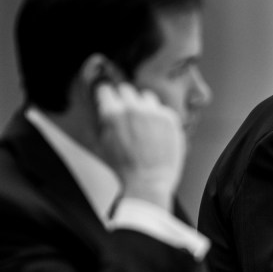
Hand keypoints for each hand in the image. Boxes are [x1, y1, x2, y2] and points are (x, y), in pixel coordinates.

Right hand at [95, 82, 185, 208]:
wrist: (148, 181)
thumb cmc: (123, 167)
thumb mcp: (102, 143)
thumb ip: (103, 121)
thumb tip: (104, 106)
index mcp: (113, 113)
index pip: (106, 90)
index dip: (107, 96)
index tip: (109, 99)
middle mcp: (134, 108)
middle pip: (127, 90)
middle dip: (124, 99)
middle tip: (126, 113)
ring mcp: (154, 112)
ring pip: (146, 97)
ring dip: (143, 105)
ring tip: (142, 123)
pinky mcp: (170, 118)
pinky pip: (162, 109)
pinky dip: (158, 117)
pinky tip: (156, 131)